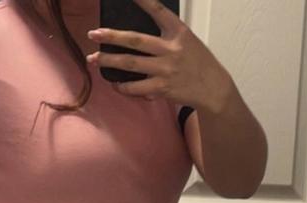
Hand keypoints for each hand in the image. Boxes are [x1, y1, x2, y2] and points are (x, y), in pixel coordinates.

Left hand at [86, 0, 230, 112]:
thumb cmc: (197, 62)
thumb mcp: (187, 40)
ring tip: (93, 59)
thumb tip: (139, 37)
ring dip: (109, 62)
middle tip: (93, 34)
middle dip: (112, 37)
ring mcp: (165, 70)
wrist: (212, 88)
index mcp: (178, 32)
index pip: (158, 11)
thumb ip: (166, 35)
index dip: (143, 0)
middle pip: (135, 41)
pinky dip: (123, 86)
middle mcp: (170, 49)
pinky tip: (115, 83)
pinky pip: (136, 87)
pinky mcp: (162, 89)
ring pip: (130, 64)